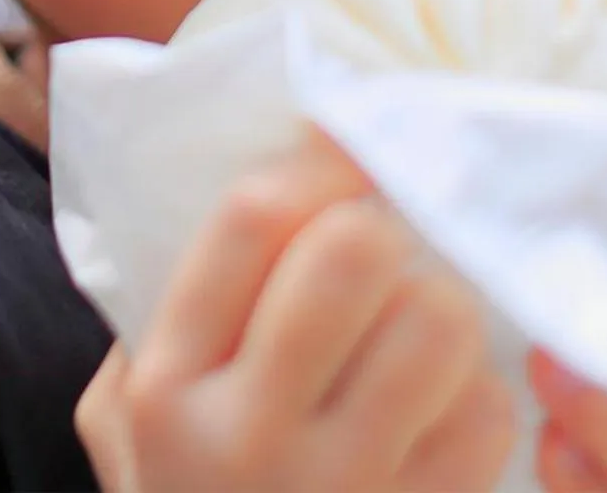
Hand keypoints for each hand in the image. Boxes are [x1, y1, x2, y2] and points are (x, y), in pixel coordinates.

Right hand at [74, 130, 515, 491]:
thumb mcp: (120, 422)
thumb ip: (156, 320)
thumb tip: (262, 194)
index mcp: (167, 385)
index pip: (249, 220)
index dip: (313, 162)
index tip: (342, 149)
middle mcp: (248, 436)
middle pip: (351, 258)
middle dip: (378, 230)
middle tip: (377, 249)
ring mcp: (343, 492)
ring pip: (437, 326)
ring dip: (438, 306)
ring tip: (415, 326)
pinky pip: (486, 416)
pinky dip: (476, 395)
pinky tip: (440, 407)